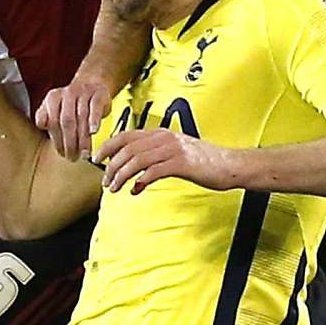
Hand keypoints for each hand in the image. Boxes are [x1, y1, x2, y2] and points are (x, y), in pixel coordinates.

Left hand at [36, 76, 114, 159]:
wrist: (92, 83)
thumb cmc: (71, 102)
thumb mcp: (54, 107)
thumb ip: (44, 117)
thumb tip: (41, 125)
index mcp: (53, 98)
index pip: (52, 122)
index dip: (56, 140)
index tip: (61, 153)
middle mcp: (67, 94)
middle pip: (67, 121)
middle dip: (69, 142)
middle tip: (73, 157)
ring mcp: (83, 93)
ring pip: (81, 117)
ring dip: (83, 138)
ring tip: (84, 153)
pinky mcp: (98, 94)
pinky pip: (95, 108)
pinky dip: (94, 120)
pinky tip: (93, 132)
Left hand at [98, 127, 239, 194]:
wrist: (228, 165)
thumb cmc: (202, 162)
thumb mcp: (175, 154)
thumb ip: (155, 159)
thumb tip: (135, 174)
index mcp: (160, 133)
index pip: (127, 135)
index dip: (108, 146)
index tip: (97, 159)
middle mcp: (164, 138)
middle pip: (128, 149)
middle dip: (112, 166)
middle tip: (106, 182)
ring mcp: (173, 149)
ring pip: (137, 160)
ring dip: (122, 175)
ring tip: (115, 188)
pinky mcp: (181, 163)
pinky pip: (153, 171)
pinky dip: (140, 182)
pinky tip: (135, 190)